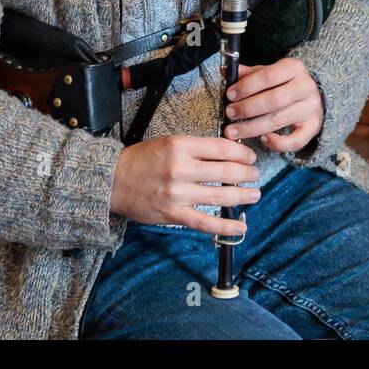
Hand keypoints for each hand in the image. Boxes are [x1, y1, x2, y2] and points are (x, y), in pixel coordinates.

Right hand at [110, 135, 258, 236]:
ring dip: (242, 195)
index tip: (250, 157)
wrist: (113, 180)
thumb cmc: (142, 160)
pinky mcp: (173, 214)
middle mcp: (180, 168)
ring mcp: (178, 193)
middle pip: (226, 171)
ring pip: (220, 195)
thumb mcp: (169, 142)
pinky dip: (225, 226)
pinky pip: (204, 222)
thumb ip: (196, 148)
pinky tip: (240, 227)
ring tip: (254, 194)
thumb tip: (227, 154)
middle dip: (247, 174)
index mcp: (180, 146)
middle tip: (255, 175)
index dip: (242, 153)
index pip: (222, 148)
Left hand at [222, 56, 322, 153]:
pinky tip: (262, 139)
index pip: (268, 76)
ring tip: (233, 131)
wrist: (310, 95)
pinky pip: (295, 141)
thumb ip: (248, 74)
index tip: (230, 95)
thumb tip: (226, 71)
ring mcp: (311, 108)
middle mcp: (306, 87)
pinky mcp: (313, 126)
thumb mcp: (267, 73)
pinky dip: (277, 143)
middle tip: (229, 114)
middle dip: (247, 108)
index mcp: (294, 68)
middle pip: (274, 100)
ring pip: (279, 120)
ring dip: (252, 128)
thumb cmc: (283, 83)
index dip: (247, 86)